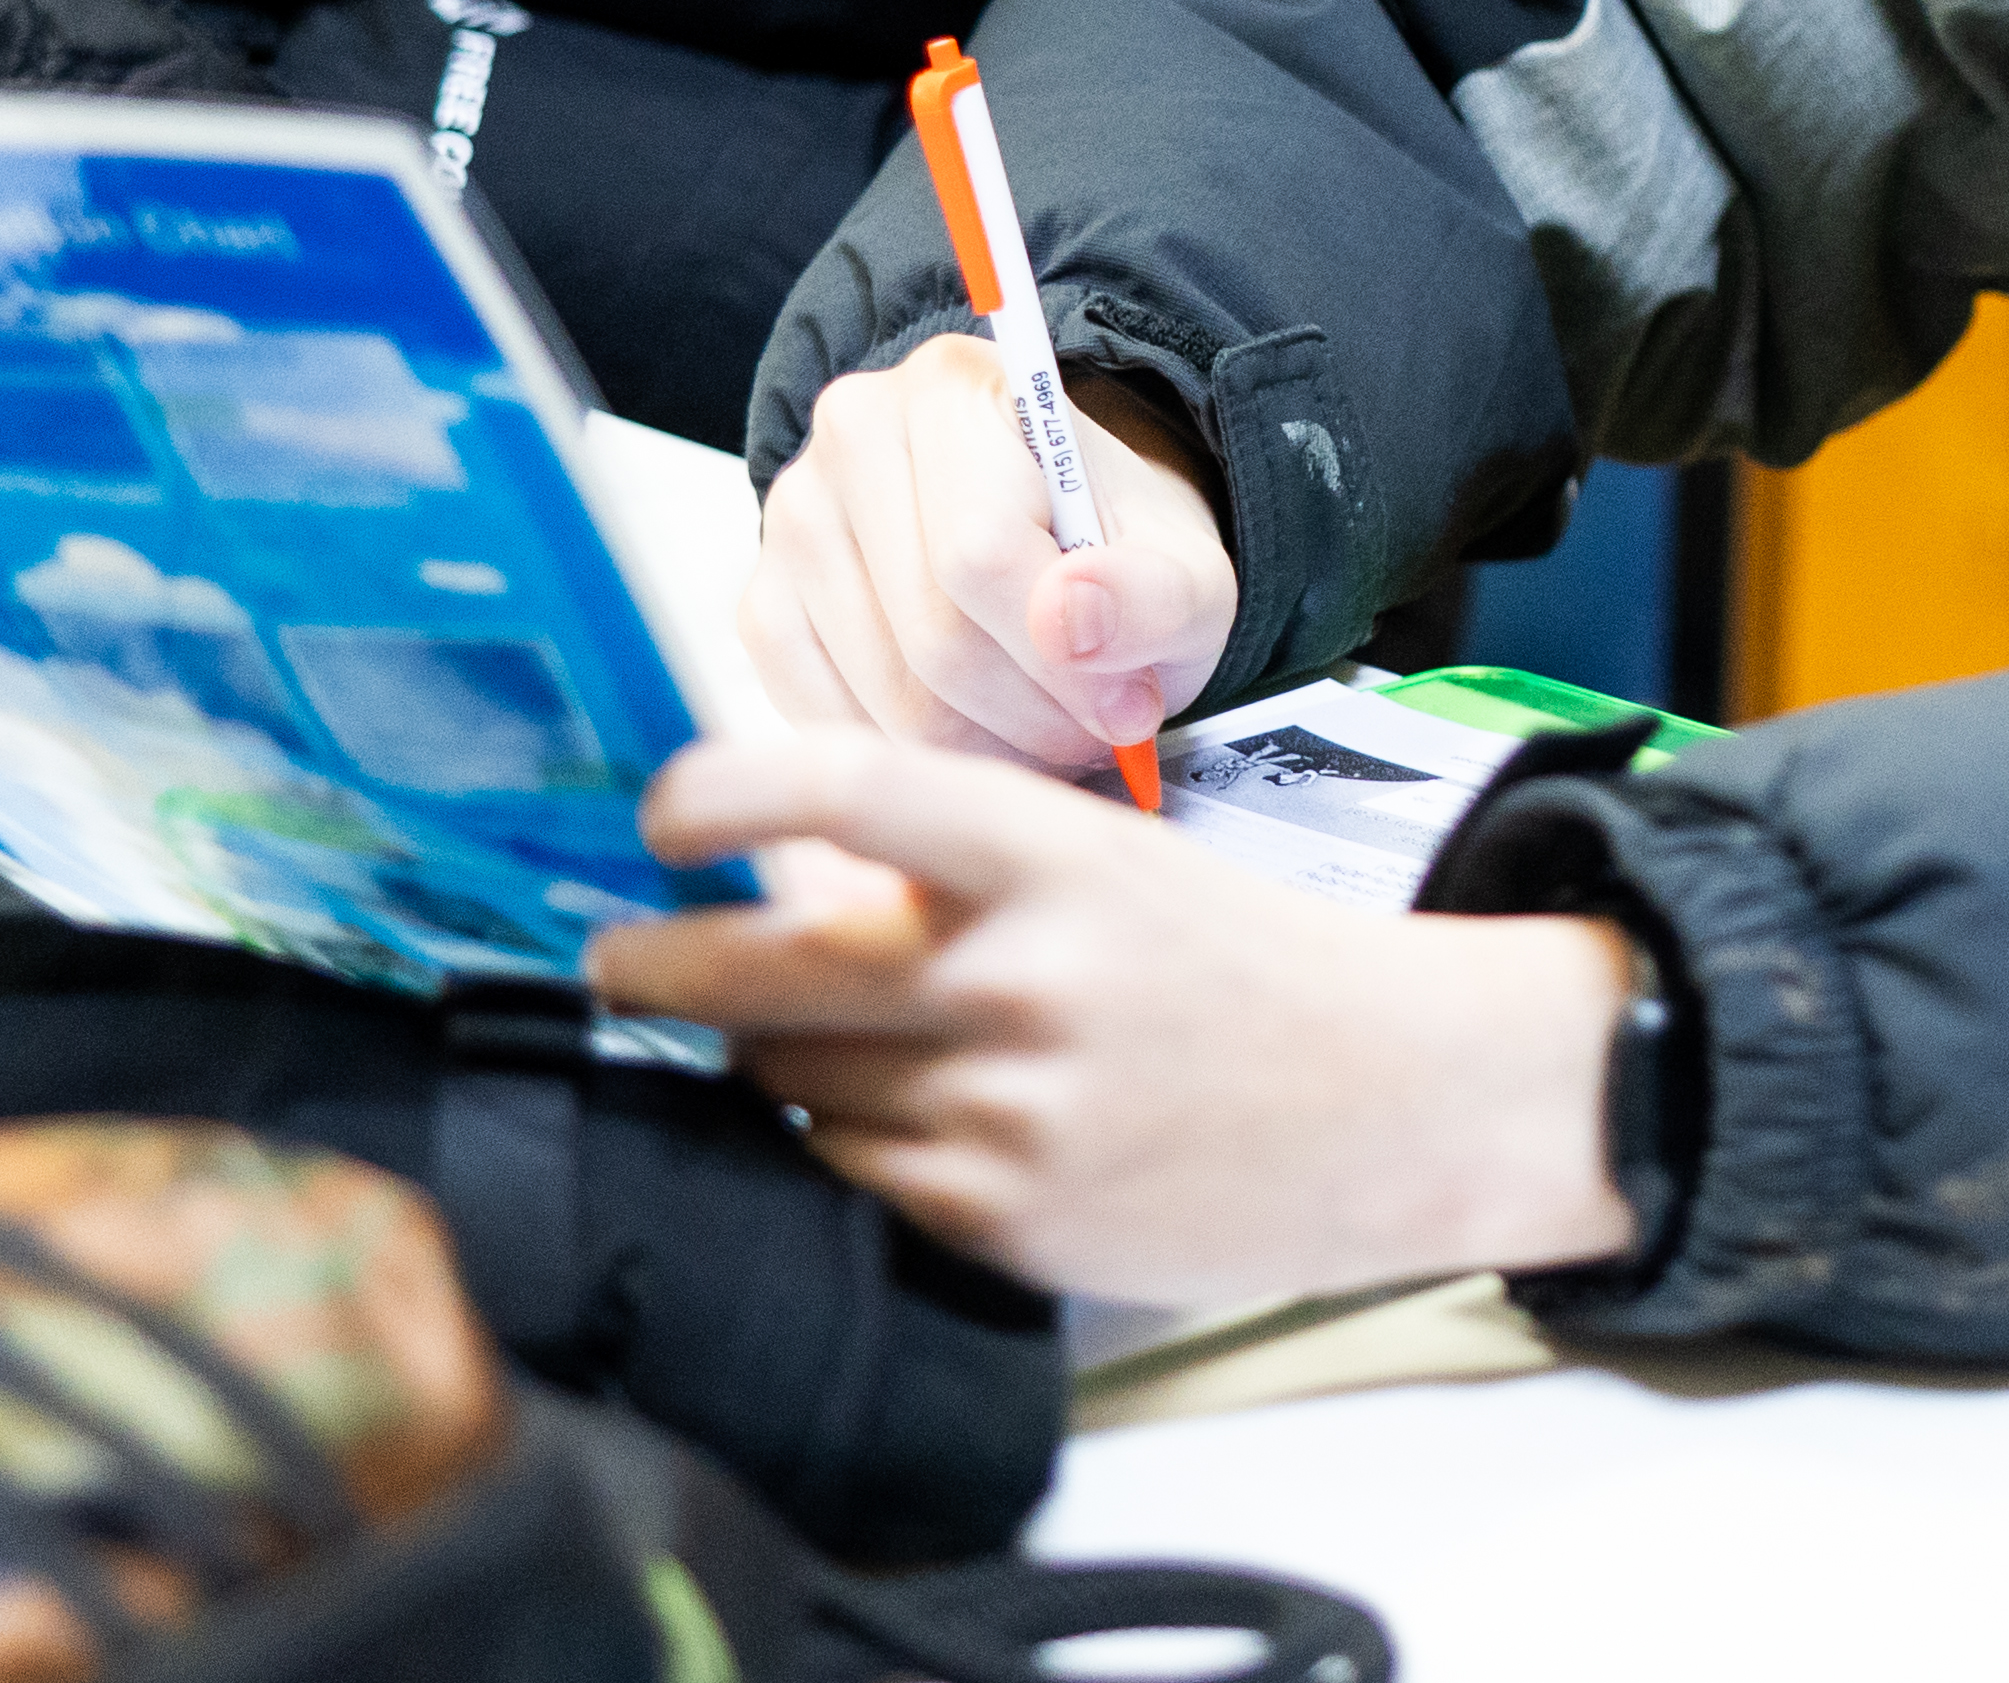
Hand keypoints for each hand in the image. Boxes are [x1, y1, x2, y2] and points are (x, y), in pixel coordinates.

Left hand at [587, 728, 1638, 1302]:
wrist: (1391, 1101)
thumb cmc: (1234, 965)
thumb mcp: (1107, 866)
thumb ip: (954, 871)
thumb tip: (774, 882)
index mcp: (1050, 853)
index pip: (846, 790)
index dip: (723, 792)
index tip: (659, 812)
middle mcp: (1018, 975)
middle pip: (763, 970)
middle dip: (658, 964)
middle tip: (617, 955)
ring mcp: (1007, 1107)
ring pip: (792, 1079)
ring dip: (773, 1058)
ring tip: (808, 1038)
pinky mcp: (1005, 1218)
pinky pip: (849, 1171)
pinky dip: (840, 1142)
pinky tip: (893, 1117)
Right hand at [751, 334, 1238, 772]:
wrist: (1056, 546)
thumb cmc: (1112, 552)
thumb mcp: (1184, 571)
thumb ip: (1152, 595)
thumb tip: (1068, 620)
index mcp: (955, 388)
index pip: (981, 555)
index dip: (1063, 662)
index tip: (1127, 702)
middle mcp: (853, 431)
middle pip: (933, 640)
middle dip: (1031, 719)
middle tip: (1088, 732)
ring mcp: (793, 519)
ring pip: (884, 701)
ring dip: (981, 754)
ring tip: (1040, 729)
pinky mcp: (763, 604)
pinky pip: (827, 724)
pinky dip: (912, 758)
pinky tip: (973, 735)